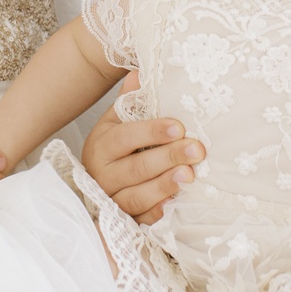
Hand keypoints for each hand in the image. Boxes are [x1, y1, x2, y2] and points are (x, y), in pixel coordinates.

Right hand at [81, 72, 203, 224]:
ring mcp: (111, 199)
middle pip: (135, 167)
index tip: (179, 126)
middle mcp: (102, 174)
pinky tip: (176, 203)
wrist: (94, 185)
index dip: (151, 131)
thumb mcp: (116, 122)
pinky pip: (140, 219)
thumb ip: (129, 100)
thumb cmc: (115, 148)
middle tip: (197, 150)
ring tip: (190, 175)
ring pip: (136, 196)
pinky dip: (157, 212)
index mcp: (101, 145)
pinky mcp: (123, 220)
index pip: (125, 137)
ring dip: (164, 186)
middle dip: (167, 158)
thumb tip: (140, 71)